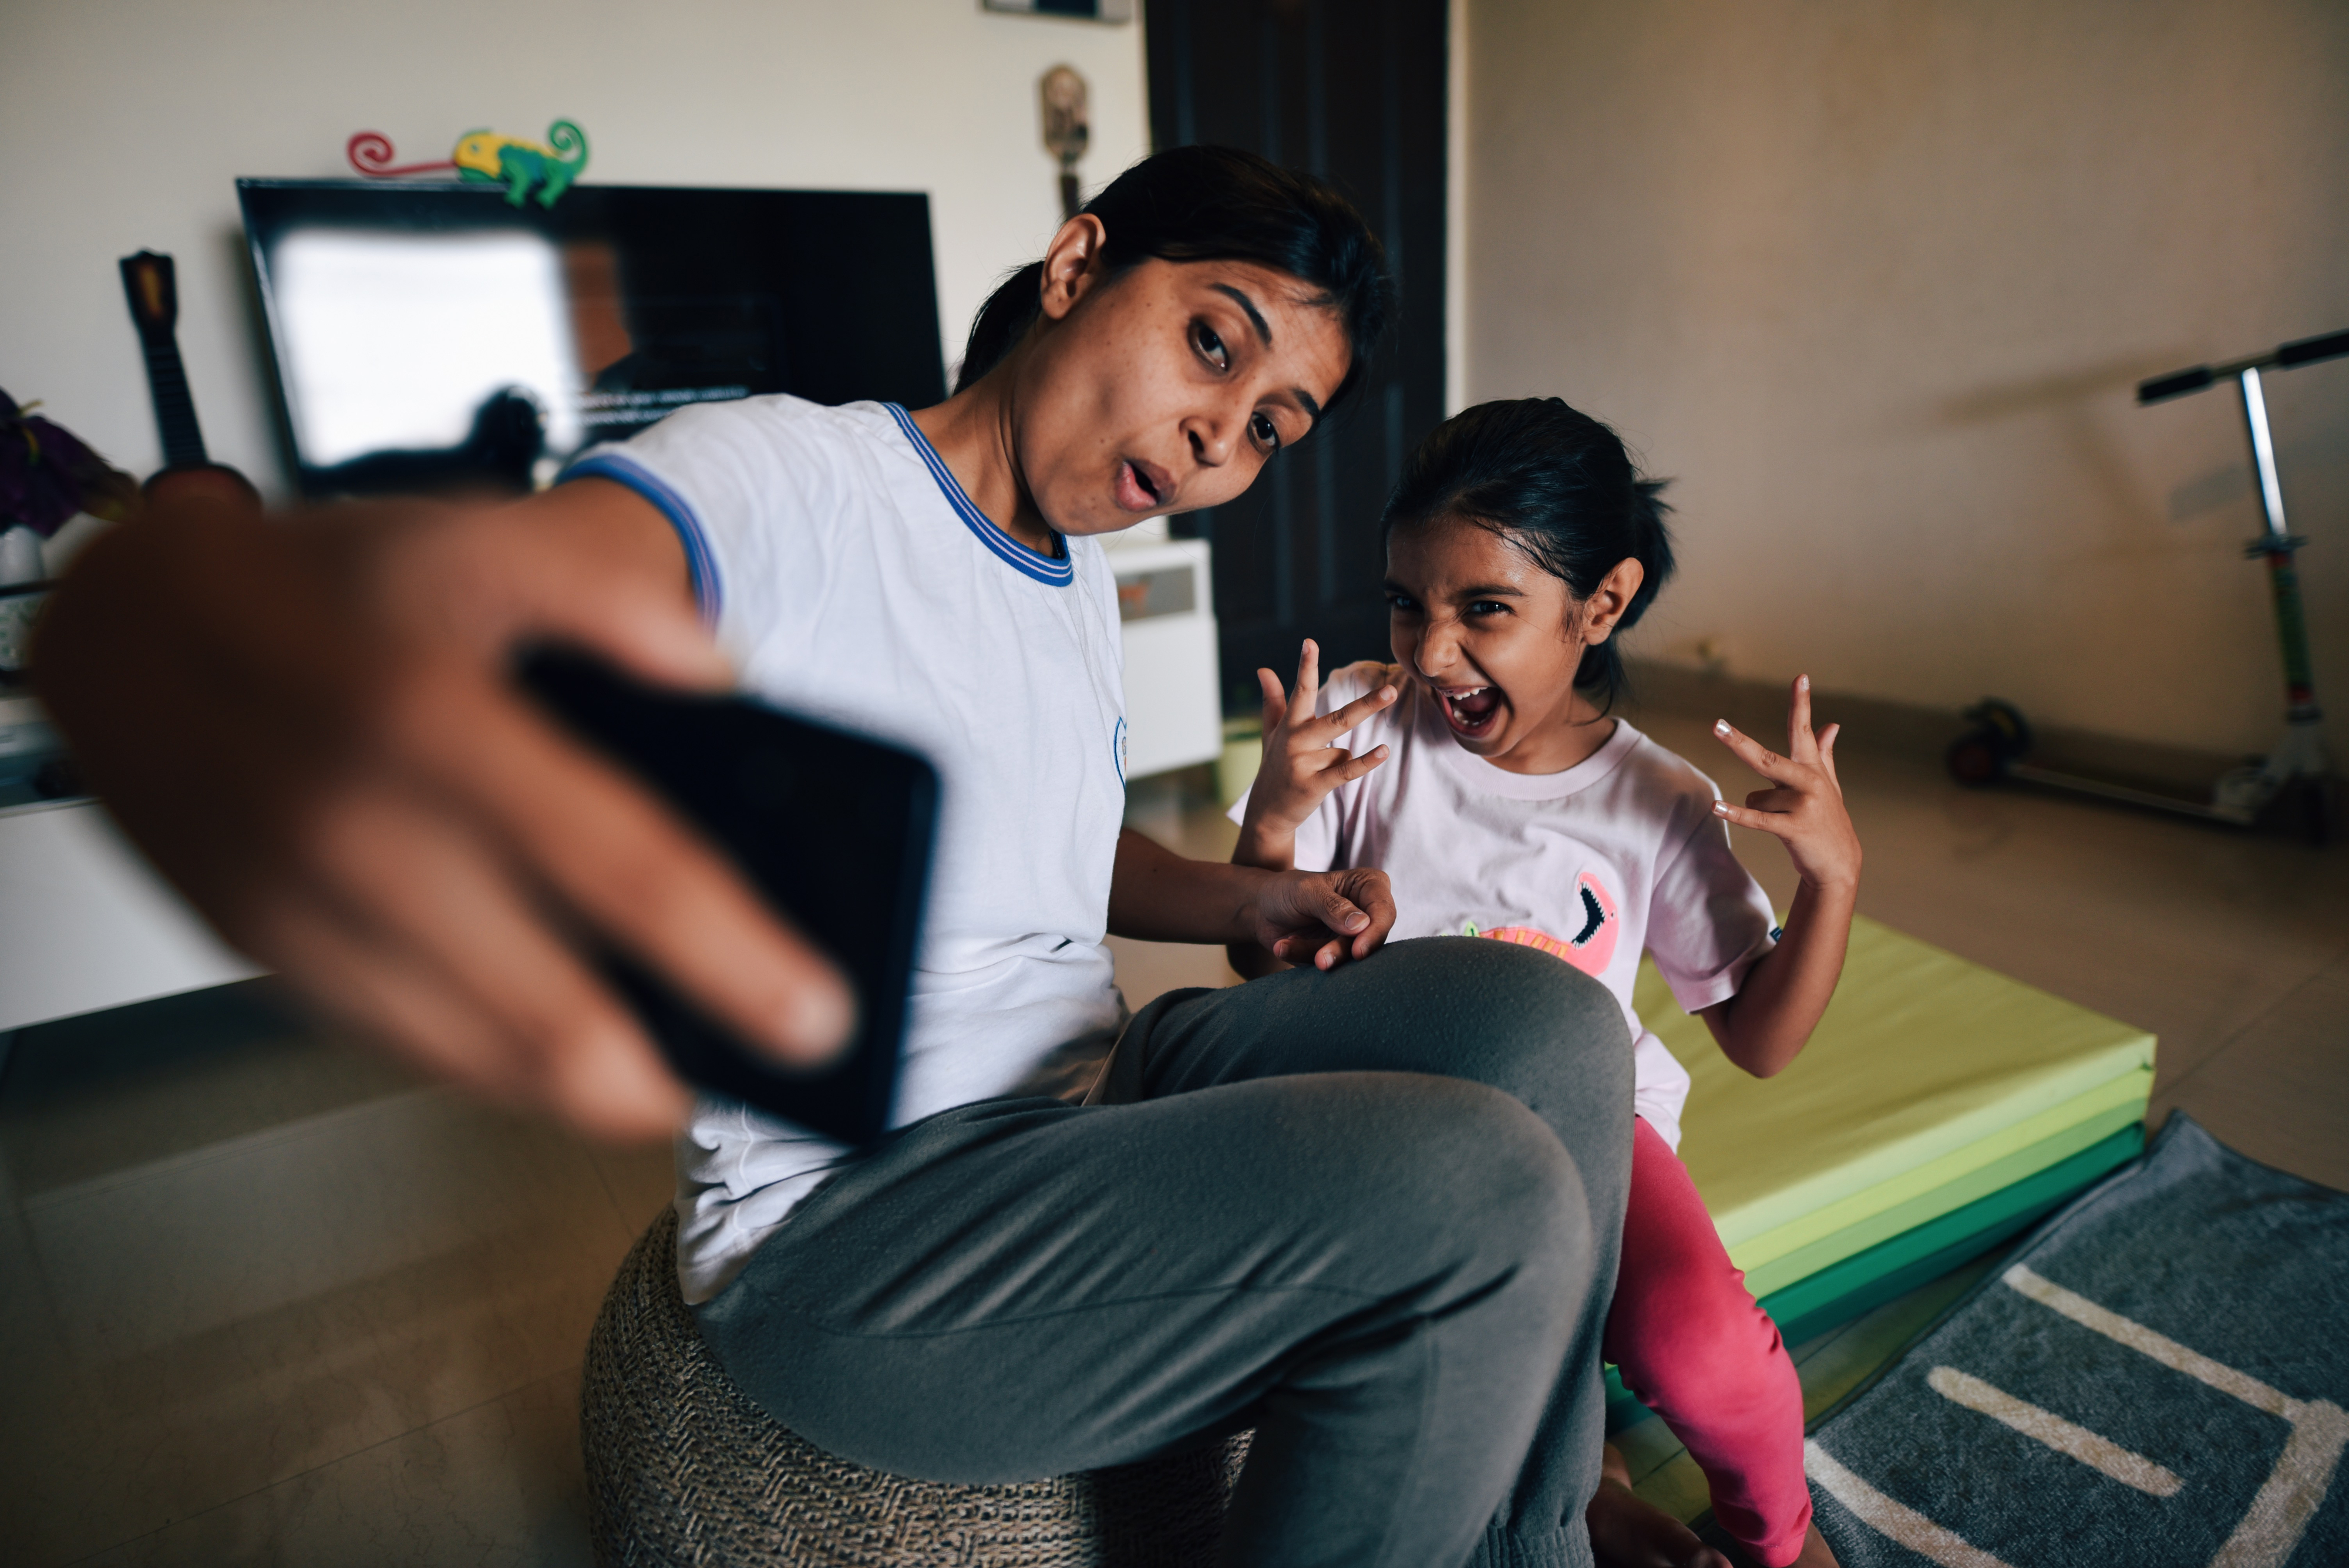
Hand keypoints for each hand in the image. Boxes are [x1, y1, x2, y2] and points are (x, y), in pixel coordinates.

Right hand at [33, 482, 855, 1140]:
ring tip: (682, 1076)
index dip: (734, 956)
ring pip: (483, 1061)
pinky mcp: (270, 961)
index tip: (818, 1014)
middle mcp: (362, 834)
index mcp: (435, 720)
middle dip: (678, 1069)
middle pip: (554, 1011)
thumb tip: (725, 678)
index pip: (621, 864)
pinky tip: (570, 1056)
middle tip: (773, 1067)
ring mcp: (304, 916)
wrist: (128, 626)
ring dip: (600, 1089)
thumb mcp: (479, 538)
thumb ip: (615, 597)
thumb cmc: (330, 589)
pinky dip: (505, 1068)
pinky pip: (410, 1051)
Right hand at [1237, 639, 1395, 854]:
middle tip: (1392, 691)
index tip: (1310, 642)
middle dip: (1366, 705)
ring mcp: (1304, 764)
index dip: (1305, 666)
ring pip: (1342, 749)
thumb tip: (1264, 669)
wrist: (1267, 812)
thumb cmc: (1274, 767)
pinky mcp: (1314, 785)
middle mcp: (1295, 741)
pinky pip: (1346, 770)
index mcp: (1288, 725)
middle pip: (1338, 718)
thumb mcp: (1271, 733)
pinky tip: (1383, 751)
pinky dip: (1366, 762)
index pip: (1299, 691)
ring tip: (1336, 763)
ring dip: (1342, 758)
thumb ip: (1273, 700)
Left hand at [1247, 865, 1396, 970]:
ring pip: (1348, 956)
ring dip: (1316, 954)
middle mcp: (1367, 912)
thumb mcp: (1306, 892)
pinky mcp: (1338, 955)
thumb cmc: (1286, 891)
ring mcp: (1353, 937)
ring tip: (1284, 946)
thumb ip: (1333, 907)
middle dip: (1341, 951)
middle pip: (1370, 940)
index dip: (1375, 933)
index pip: (1384, 911)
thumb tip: (1362, 925)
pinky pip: (1329, 964)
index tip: (1358, 951)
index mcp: (1368, 886)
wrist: (1262, 910)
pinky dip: (1303, 957)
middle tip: (1320, 961)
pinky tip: (1282, 946)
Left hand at [1710, 675, 1861, 892]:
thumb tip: (1831, 725)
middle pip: (1765, 757)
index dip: (1800, 704)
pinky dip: (1734, 813)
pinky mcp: (1794, 828)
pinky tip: (1715, 807)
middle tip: (1715, 725)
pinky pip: (1756, 818)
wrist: (1839, 864)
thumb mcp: (1828, 786)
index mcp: (1813, 769)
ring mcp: (1803, 804)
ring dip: (1762, 812)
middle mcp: (1809, 782)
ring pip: (1757, 798)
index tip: (1800, 677)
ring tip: (1785, 823)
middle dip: (1738, 742)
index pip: (1802, 731)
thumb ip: (1824, 755)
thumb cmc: (1827, 821)